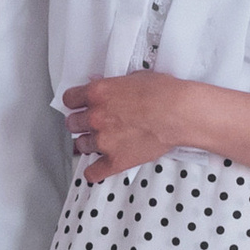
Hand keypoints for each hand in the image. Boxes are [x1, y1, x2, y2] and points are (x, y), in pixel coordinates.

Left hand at [62, 73, 198, 180]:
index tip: (80, 105)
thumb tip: (107, 88)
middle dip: (81, 122)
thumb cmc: (164, 93)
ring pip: (81, 145)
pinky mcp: (115, 160)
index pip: (69, 99)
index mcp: (98, 93)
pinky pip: (94, 172)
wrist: (180, 114)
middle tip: (93, 123)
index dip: (75, 102)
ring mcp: (103, 140)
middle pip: (72, 123)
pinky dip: (94, 171)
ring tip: (102, 141)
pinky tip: (97, 168)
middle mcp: (95, 117)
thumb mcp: (135, 77)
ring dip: (89, 143)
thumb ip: (114, 85)